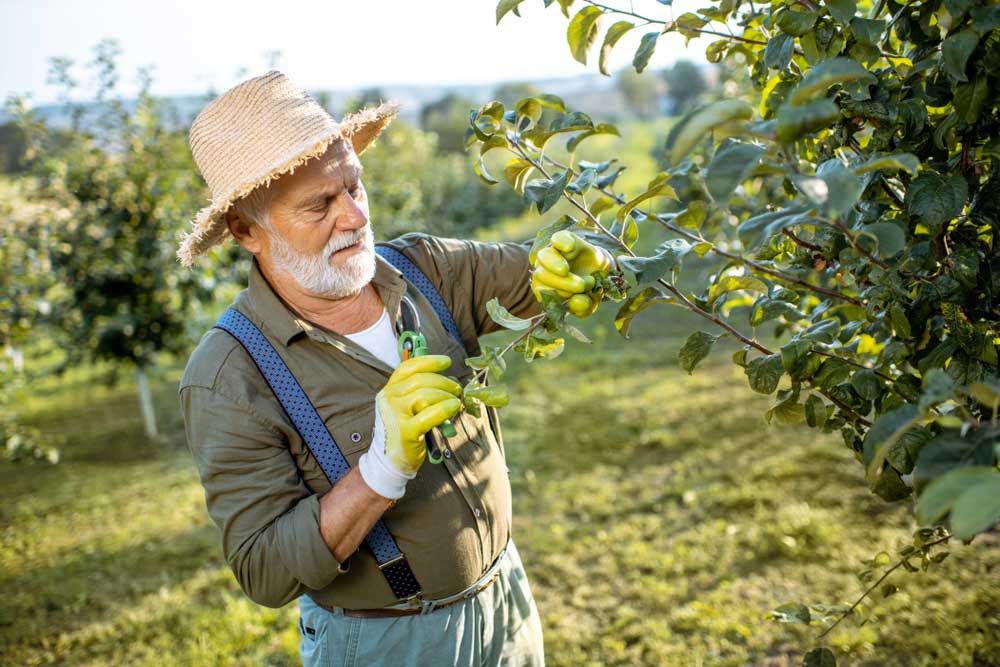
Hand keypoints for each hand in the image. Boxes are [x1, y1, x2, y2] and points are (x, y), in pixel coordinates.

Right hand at [358, 355, 461, 498]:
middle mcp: (389, 399)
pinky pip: (430, 414)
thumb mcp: (405, 408)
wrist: (389, 461)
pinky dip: (445, 408)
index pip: (408, 367)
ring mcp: (395, 415)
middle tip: (457, 389)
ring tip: (455, 402)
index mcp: (389, 390)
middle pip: (421, 380)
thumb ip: (420, 393)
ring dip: (446, 396)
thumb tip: (449, 382)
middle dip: (444, 382)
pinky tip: (453, 408)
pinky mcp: (405, 431)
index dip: (429, 361)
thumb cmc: (402, 432)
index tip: (447, 362)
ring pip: (426, 395)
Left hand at [530, 230, 612, 317]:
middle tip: (581, 286)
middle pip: (540, 274)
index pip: (540, 290)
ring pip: (544, 257)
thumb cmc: (590, 291)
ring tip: (575, 271)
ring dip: (557, 267)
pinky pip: (557, 238)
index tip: (572, 297)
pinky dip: (561, 242)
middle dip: (562, 283)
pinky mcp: (564, 238)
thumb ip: (581, 307)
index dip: (554, 295)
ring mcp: (553, 252)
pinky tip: (569, 248)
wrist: (603, 273)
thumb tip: (576, 301)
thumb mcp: (589, 303)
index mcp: (545, 286)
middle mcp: (544, 269)